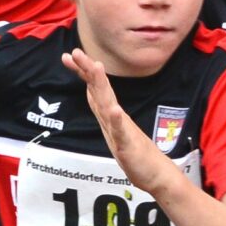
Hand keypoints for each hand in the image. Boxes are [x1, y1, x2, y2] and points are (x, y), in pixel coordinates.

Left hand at [63, 47, 172, 193]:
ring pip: (109, 104)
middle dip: (88, 70)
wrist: (155, 174)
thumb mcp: (112, 129)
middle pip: (100, 89)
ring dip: (101, 85)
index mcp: (111, 114)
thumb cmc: (135, 153)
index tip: (69, 56)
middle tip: (75, 51)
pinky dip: (117, 120)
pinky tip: (114, 109)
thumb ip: (103, 109)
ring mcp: (123, 129)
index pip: (95, 88)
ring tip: (94, 67)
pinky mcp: (128, 145)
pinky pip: (121, 132)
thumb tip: (91, 91)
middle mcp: (116, 117)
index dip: (83, 72)